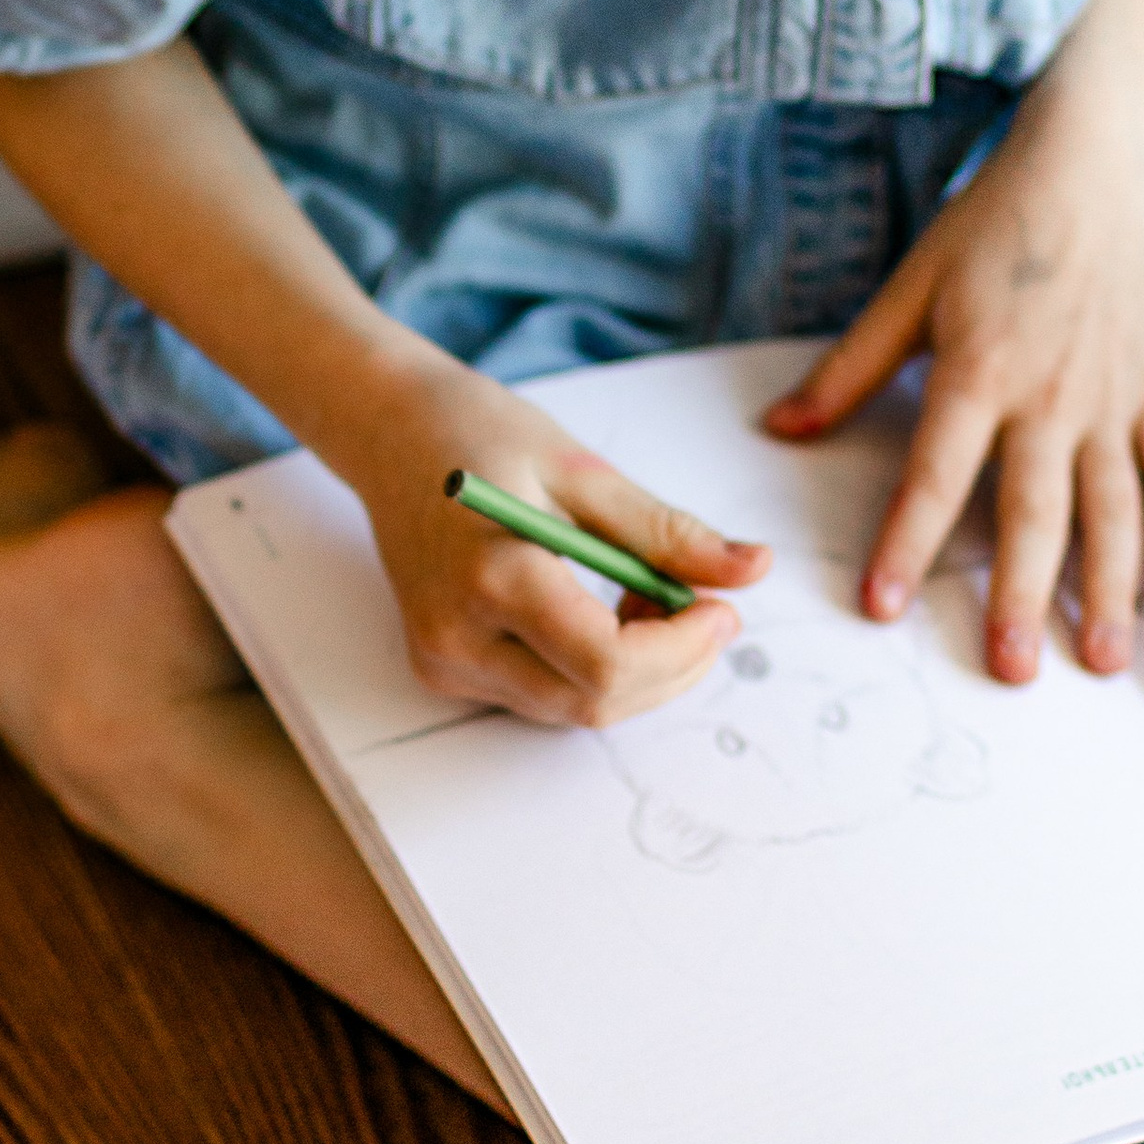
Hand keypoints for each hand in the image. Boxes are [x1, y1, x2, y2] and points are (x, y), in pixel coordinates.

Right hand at [341, 345, 768, 726]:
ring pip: (571, 709)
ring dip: (634, 672)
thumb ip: (667, 532)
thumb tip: (753, 570)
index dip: (681, 651)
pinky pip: (540, 695)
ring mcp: (444, 661)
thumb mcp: (584, 471)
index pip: (606, 664)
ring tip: (652, 598)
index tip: (722, 609)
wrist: (390, 434)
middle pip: (594, 703)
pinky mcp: (442, 668)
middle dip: (670, 670)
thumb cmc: (482, 437)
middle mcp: (458, 637)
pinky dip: (591, 669)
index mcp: (494, 579)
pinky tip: (606, 613)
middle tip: (707, 608)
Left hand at [761, 104, 1143, 683]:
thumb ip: (850, 368)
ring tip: (1103, 660)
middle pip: (1031, 510)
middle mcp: (1049, 394)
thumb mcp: (910, 287)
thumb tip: (780, 430)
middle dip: (1020, 595)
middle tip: (1011, 670)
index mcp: (978, 369)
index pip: (935, 473)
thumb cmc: (993, 225)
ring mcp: (1111, 396)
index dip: (907, 540)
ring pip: (1112, 507)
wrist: (1094, 165)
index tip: (885, 604)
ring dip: (1109, 587)